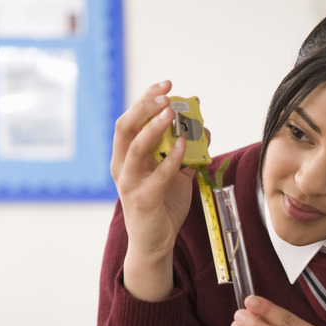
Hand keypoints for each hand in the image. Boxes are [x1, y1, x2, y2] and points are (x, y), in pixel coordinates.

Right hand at [110, 80, 196, 300]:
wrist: (155, 242)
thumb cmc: (163, 204)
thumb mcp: (174, 173)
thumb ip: (184, 152)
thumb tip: (204, 130)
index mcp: (125, 155)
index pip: (130, 119)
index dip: (145, 98)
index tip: (165, 84)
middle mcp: (122, 166)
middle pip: (126, 127)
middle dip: (145, 107)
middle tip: (166, 94)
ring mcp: (130, 183)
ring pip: (136, 147)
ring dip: (154, 128)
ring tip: (171, 113)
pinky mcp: (143, 199)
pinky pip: (158, 175)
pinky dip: (171, 158)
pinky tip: (185, 146)